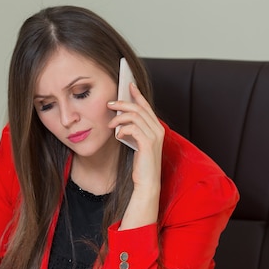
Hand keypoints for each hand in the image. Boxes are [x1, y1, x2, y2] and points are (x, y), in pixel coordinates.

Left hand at [108, 83, 163, 227]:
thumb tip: (120, 118)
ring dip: (120, 117)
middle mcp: (158, 129)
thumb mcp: (136, 143)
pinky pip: (133, 128)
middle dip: (123, 102)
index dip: (137, 94)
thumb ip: (133, 130)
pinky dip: (122, 129)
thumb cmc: (141, 165)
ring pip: (135, 116)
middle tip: (110, 103)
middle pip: (140, 108)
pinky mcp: (148, 144)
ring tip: (110, 123)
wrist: (146, 183)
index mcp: (156, 128)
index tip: (128, 84)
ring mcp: (154, 136)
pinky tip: (117, 135)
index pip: (146, 106)